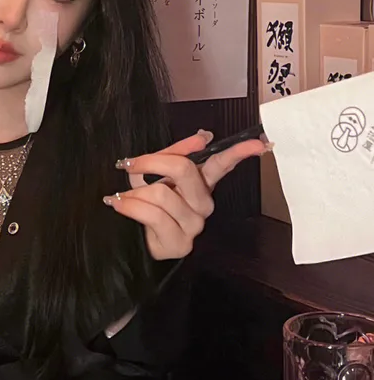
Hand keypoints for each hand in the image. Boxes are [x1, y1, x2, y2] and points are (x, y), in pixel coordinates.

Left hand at [103, 130, 266, 259]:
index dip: (239, 152)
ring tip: (125, 197)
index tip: (258, 143)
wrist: (132, 239)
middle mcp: (203, 204)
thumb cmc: (146, 204)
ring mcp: (194, 224)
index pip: (222, 165)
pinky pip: (153, 215)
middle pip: (184, 169)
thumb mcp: (154, 173)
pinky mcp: (180, 243)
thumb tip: (201, 136)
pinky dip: (130, 206)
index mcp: (201, 184)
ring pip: (162, 194)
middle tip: (130, 165)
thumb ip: (174, 153)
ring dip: (135, 192)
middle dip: (151, 162)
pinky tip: (120, 204)